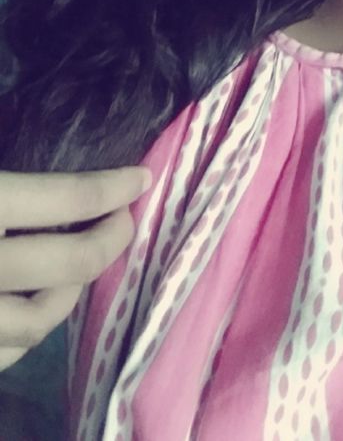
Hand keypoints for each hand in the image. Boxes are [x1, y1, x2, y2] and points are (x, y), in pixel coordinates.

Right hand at [0, 167, 151, 371]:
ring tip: (78, 263)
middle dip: (113, 238)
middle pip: (74, 261)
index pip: (70, 198)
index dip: (116, 188)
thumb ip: (17, 183)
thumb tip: (74, 182)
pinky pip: (10, 352)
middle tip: (124, 220)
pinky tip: (38, 301)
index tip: (141, 179)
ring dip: (73, 289)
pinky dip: (32, 328)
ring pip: (44, 318)